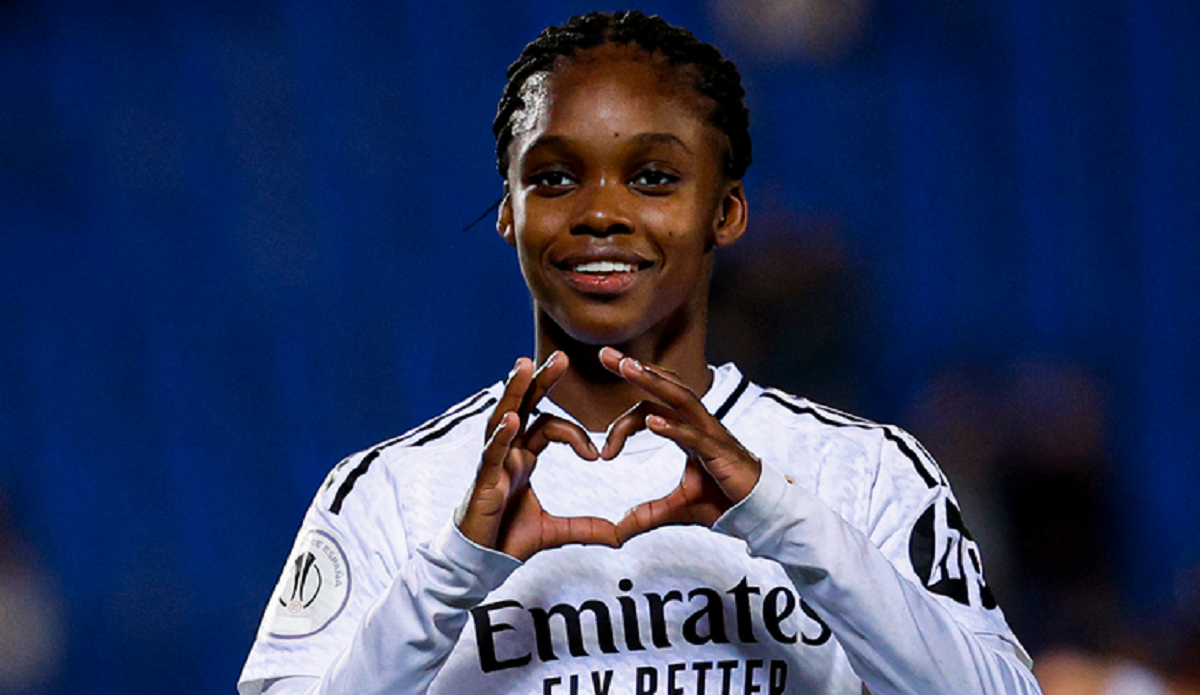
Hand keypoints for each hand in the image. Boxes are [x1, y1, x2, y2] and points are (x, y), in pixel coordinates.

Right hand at [458, 352, 620, 560]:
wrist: (482, 561)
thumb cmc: (509, 539)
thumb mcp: (556, 531)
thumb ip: (586, 528)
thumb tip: (619, 535)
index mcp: (524, 457)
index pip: (548, 425)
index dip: (576, 434)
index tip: (596, 456)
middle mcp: (508, 452)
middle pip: (525, 407)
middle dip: (541, 381)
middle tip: (562, 357)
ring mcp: (493, 463)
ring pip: (503, 418)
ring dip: (514, 392)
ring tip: (524, 366)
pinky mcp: (483, 481)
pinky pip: (491, 453)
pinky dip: (501, 436)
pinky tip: (511, 420)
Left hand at [598, 347, 762, 542]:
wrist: (758, 512)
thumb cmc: (722, 500)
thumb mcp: (676, 508)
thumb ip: (646, 515)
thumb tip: (618, 530)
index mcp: (686, 430)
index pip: (650, 409)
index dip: (623, 423)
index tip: (603, 451)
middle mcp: (698, 424)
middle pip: (665, 387)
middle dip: (635, 369)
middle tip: (606, 354)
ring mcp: (711, 434)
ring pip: (680, 398)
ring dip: (652, 381)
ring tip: (627, 368)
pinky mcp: (720, 453)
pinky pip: (695, 435)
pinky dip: (673, 427)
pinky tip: (652, 422)